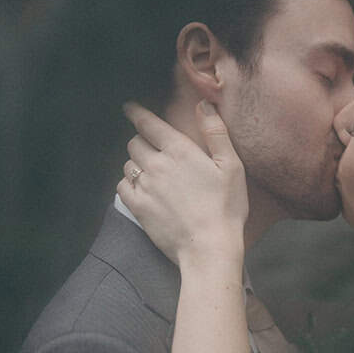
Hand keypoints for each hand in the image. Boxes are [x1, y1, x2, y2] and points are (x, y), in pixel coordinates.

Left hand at [118, 100, 246, 269]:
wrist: (209, 248)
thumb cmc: (226, 208)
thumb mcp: (231, 166)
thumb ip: (216, 132)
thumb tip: (203, 104)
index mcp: (180, 150)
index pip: (148, 123)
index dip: (136, 112)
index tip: (129, 107)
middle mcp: (157, 165)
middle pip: (135, 143)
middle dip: (141, 141)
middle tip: (151, 148)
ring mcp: (145, 187)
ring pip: (128, 164)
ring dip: (136, 163)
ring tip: (150, 172)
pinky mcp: (138, 207)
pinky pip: (122, 187)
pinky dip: (127, 184)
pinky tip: (140, 189)